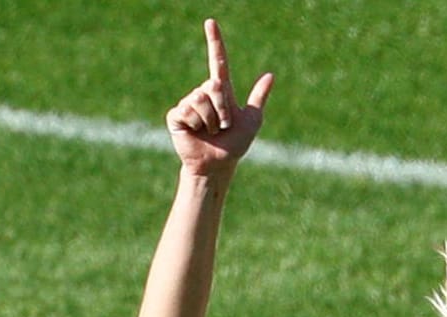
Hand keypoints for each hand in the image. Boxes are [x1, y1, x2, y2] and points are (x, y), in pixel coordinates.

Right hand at [166, 19, 273, 175]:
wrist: (218, 165)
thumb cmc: (235, 145)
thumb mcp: (253, 120)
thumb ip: (259, 97)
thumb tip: (270, 75)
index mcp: (220, 91)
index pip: (217, 60)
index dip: (214, 41)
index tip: (211, 22)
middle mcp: (202, 93)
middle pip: (213, 86)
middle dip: (223, 108)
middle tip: (224, 126)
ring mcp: (187, 103)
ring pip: (201, 100)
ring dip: (211, 120)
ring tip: (211, 131)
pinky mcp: (175, 116)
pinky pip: (187, 110)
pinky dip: (196, 123)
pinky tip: (195, 132)